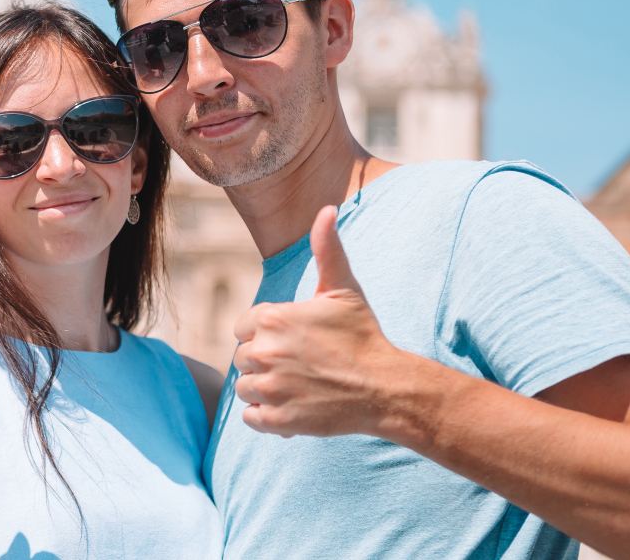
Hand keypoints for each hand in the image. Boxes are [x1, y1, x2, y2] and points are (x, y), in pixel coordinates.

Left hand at [232, 205, 402, 437]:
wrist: (386, 387)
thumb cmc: (362, 335)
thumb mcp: (343, 289)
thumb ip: (326, 249)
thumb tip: (327, 209)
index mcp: (270, 319)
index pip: (244, 328)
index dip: (266, 334)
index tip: (294, 340)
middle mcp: (263, 353)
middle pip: (243, 358)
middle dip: (266, 361)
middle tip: (301, 364)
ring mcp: (270, 388)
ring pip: (245, 388)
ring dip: (265, 389)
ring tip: (298, 385)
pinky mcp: (277, 420)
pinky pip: (250, 417)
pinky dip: (266, 415)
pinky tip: (292, 405)